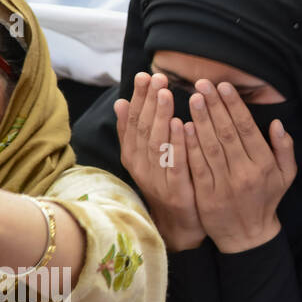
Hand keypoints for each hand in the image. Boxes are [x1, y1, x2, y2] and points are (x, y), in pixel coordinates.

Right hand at [116, 72, 205, 251]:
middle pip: (142, 129)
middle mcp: (141, 167)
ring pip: (156, 144)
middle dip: (148, 101)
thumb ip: (134, 133)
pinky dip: (176, 144)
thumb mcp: (146, 159)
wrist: (178, 226)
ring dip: (160, 117)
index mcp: (133, 157)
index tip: (144, 75)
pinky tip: (180, 125)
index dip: (137, 98)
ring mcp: (157, 179)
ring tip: (166, 93)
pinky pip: (174, 164)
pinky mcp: (175, 190)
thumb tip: (120, 102)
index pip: (132, 123)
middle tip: (157, 77)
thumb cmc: (165, 185)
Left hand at [182, 80, 296, 252]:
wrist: (248, 235)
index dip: (234, 106)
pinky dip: (189, 147)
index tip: (224, 87)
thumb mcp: (286, 174)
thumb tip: (278, 123)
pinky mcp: (206, 196)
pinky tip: (182, 128)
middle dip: (213, 106)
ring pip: (210, 147)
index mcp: (264, 165)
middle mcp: (245, 173)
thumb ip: (285, 148)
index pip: (247, 129)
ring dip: (200, 121)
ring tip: (192, 98)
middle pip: (226, 134)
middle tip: (201, 84)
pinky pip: (196, 167)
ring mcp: (224, 185)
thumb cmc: (266, 199)